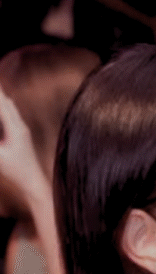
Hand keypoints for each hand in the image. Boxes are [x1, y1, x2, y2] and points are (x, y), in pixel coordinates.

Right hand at [0, 89, 47, 203]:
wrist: (34, 184)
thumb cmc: (16, 173)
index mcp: (16, 129)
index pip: (2, 106)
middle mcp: (21, 127)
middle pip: (7, 104)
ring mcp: (23, 132)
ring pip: (12, 109)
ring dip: (3, 99)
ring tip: (0, 89)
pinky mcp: (23, 137)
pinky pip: (13, 116)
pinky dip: (6, 107)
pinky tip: (6, 104)